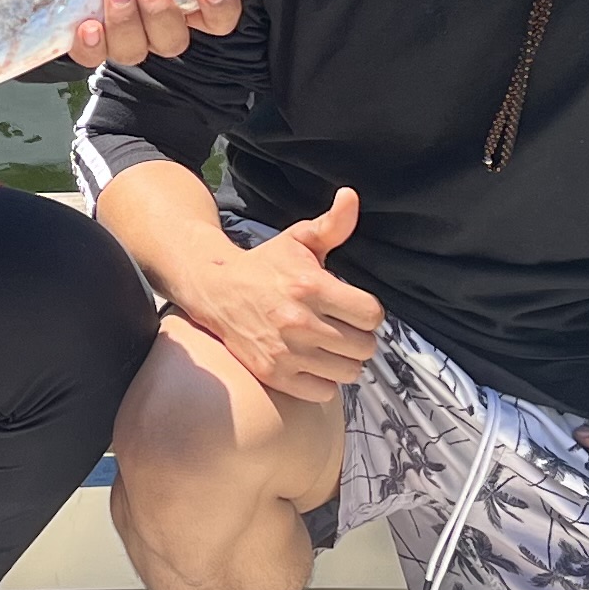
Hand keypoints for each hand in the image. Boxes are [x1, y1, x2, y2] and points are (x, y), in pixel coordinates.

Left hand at [65, 0, 241, 68]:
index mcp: (188, 2)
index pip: (219, 18)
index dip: (219, 7)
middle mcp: (161, 27)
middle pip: (172, 38)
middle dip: (160, 11)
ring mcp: (128, 39)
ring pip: (135, 49)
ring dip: (125, 21)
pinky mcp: (94, 45)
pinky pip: (93, 56)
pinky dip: (91, 44)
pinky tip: (89, 26)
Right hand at [176, 189, 383, 403]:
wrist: (216, 290)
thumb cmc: (266, 265)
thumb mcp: (299, 239)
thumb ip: (333, 224)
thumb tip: (351, 196)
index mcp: (310, 286)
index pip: (372, 314)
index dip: (369, 311)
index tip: (355, 308)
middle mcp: (299, 321)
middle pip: (364, 346)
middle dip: (360, 336)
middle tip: (344, 328)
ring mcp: (286, 352)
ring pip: (349, 372)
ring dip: (345, 361)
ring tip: (331, 346)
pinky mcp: (274, 375)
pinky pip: (324, 392)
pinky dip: (324, 382)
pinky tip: (314, 363)